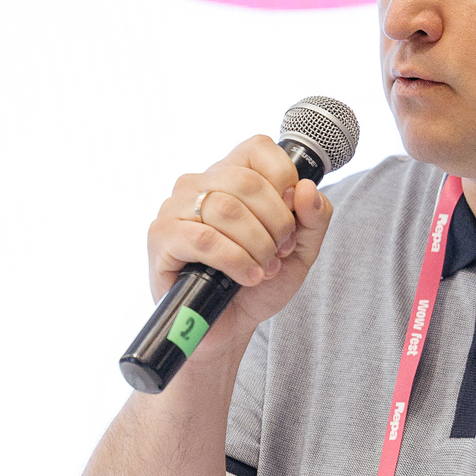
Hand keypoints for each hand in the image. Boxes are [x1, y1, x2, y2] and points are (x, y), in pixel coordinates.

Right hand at [146, 133, 333, 352]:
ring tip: (264, 270)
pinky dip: (235, 261)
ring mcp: (175, 207)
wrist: (229, 327)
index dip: (285, 182)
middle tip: (280, 252)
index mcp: (230, 174)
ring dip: (257, 246)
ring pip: (227, 210)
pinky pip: (204, 239)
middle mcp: (199, 183)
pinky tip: (247, 277)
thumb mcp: (300, 252)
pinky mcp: (161, 237)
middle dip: (276, 223)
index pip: (259, 148)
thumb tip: (306, 189)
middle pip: (247, 183)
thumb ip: (314, 218)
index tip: (292, 220)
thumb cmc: (258, 282)